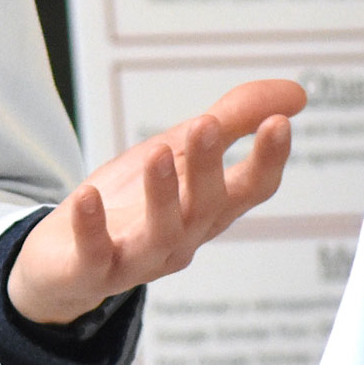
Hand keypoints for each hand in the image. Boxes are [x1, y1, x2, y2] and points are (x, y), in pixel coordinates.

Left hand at [5, 77, 305, 325]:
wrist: (67, 258)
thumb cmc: (133, 201)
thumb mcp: (179, 149)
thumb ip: (234, 119)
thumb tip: (296, 95)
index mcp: (209, 209)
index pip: (251, 189)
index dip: (268, 160)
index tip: (279, 122)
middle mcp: (183, 238)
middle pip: (205, 206)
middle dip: (207, 167)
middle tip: (206, 124)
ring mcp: (139, 258)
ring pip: (160, 233)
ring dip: (162, 195)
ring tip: (157, 153)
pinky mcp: (92, 269)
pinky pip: (95, 254)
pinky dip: (92, 227)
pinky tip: (87, 194)